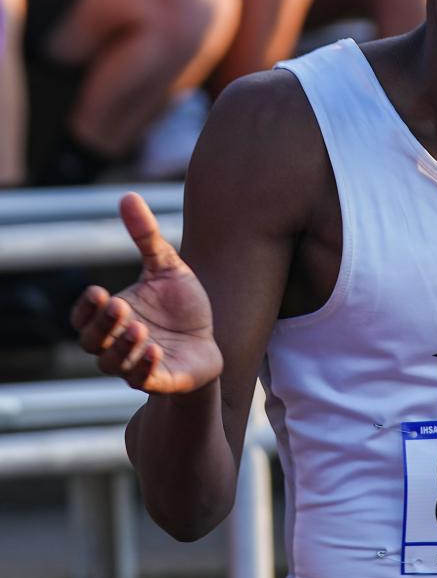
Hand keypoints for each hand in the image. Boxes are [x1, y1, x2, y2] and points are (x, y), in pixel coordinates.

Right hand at [71, 193, 221, 393]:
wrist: (212, 341)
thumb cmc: (183, 307)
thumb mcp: (167, 267)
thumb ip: (146, 236)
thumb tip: (128, 196)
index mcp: (114, 319)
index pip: (83, 318)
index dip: (86, 309)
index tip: (98, 291)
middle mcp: (118, 345)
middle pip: (92, 342)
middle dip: (102, 325)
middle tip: (119, 305)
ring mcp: (137, 366)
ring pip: (113, 365)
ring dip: (122, 347)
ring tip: (139, 328)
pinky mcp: (161, 381)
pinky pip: (144, 381)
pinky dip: (144, 369)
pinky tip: (154, 350)